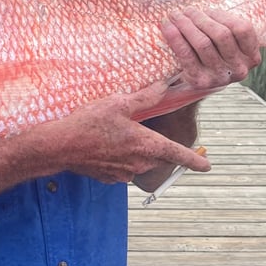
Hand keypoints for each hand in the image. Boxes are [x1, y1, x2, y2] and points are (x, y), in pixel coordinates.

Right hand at [35, 80, 210, 184]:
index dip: (194, 160)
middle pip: (158, 157)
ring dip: (135, 151)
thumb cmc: (88, 123)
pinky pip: (122, 168)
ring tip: (117, 135)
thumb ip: (144, 98)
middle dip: (155, 145)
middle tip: (140, 129)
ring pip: (140, 162)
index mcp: (146, 145)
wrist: (59, 146)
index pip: (178, 155)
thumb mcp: (118, 104)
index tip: (206, 166)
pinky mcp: (109, 178)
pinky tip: (104, 145)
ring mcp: (124, 173)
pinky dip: (119, 158)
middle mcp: (139, 163)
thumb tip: (164, 87)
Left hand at [160, 7, 260, 90]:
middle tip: (186, 10)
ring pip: (203, 43)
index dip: (222, 15)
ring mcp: (220, 77)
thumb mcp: (229, 42)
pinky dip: (175, 37)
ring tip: (176, 16)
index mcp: (251, 56)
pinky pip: (186, 55)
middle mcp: (239, 69)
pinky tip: (168, 26)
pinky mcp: (201, 82)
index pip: (242, 29)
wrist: (201, 81)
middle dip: (201, 18)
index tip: (207, 10)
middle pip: (221, 34)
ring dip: (186, 25)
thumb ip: (226, 24)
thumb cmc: (215, 54)